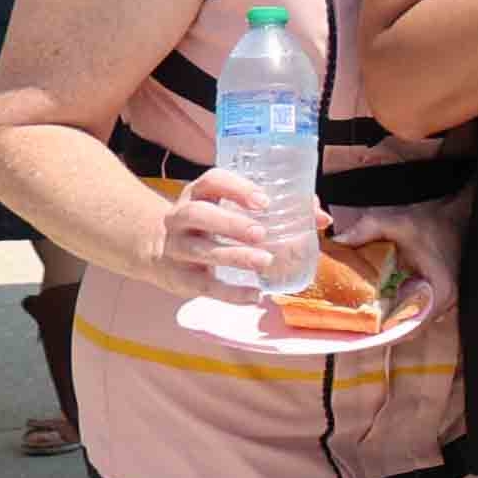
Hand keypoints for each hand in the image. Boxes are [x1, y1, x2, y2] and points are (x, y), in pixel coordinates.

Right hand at [156, 181, 283, 294]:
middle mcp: (181, 218)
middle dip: (230, 223)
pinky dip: (230, 293)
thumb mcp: (227, 209)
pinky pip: (204, 286)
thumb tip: (321, 218)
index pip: (212, 181)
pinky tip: (255, 295)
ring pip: (201, 250)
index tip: (264, 201)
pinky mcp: (180, 278)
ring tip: (265, 260)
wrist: (156, 250)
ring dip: (234, 256)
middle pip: (199, 214)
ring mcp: (177, 248)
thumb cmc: (209, 224)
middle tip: (261, 233)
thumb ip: (272, 211)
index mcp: (198, 194)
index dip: (237, 189)